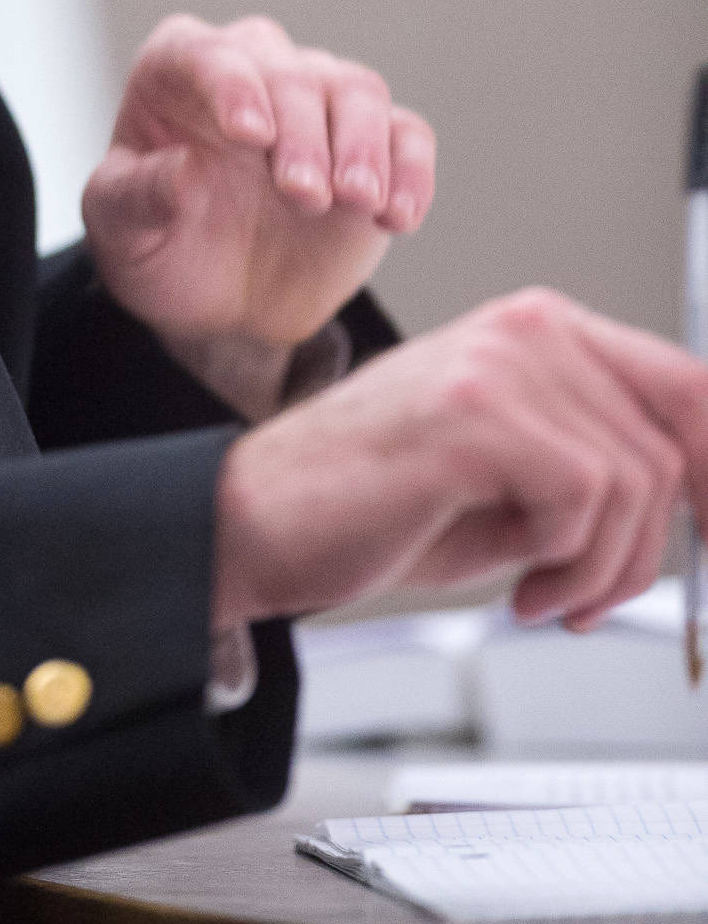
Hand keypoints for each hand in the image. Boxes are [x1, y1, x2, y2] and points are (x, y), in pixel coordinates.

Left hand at [82, 15, 434, 399]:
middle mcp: (255, 69)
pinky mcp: (374, 147)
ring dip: (363, 145)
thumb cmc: (159, 244)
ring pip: (358, 91)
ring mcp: (319, 104)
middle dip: (303, 132)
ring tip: (356, 200)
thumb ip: (135, 197)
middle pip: (292, 74)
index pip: (206, 56)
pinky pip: (407, 135)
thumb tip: (179, 171)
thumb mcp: (120, 230)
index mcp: (178, 69)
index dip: (231, 86)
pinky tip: (396, 217)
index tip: (250, 134)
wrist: (217, 302)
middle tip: (303, 194)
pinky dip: (412, 171)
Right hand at [213, 289, 707, 631]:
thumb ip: (598, 461)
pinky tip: (517, 585)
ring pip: (636, 480)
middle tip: (590, 595)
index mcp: (539, 329)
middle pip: (673, 442)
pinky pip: (586, 500)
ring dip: (603, 569)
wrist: (259, 521)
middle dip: (647, 548)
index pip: (686, 384)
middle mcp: (527, 327)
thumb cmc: (374, 503)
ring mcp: (499, 362)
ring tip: (541, 592)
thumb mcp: (513, 474)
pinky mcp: (474, 412)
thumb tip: (699, 500)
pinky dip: (568, 566)